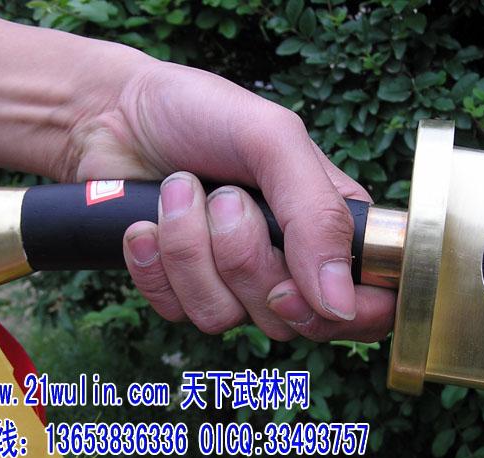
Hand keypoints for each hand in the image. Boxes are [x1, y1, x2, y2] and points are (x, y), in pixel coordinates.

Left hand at [72, 59, 395, 341]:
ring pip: (224, 318)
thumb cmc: (201, 113)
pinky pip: (176, 312)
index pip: (368, 305)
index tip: (293, 287)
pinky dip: (154, 265)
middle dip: (243, 257)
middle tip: (225, 197)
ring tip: (179, 192)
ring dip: (190, 250)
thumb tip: (340, 303)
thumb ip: (318, 215)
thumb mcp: (274, 140)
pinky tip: (145, 223)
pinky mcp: (182, 292)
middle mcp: (287, 263)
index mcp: (328, 224)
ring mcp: (232, 283)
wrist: (115, 115)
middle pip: (287, 317)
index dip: (342, 315)